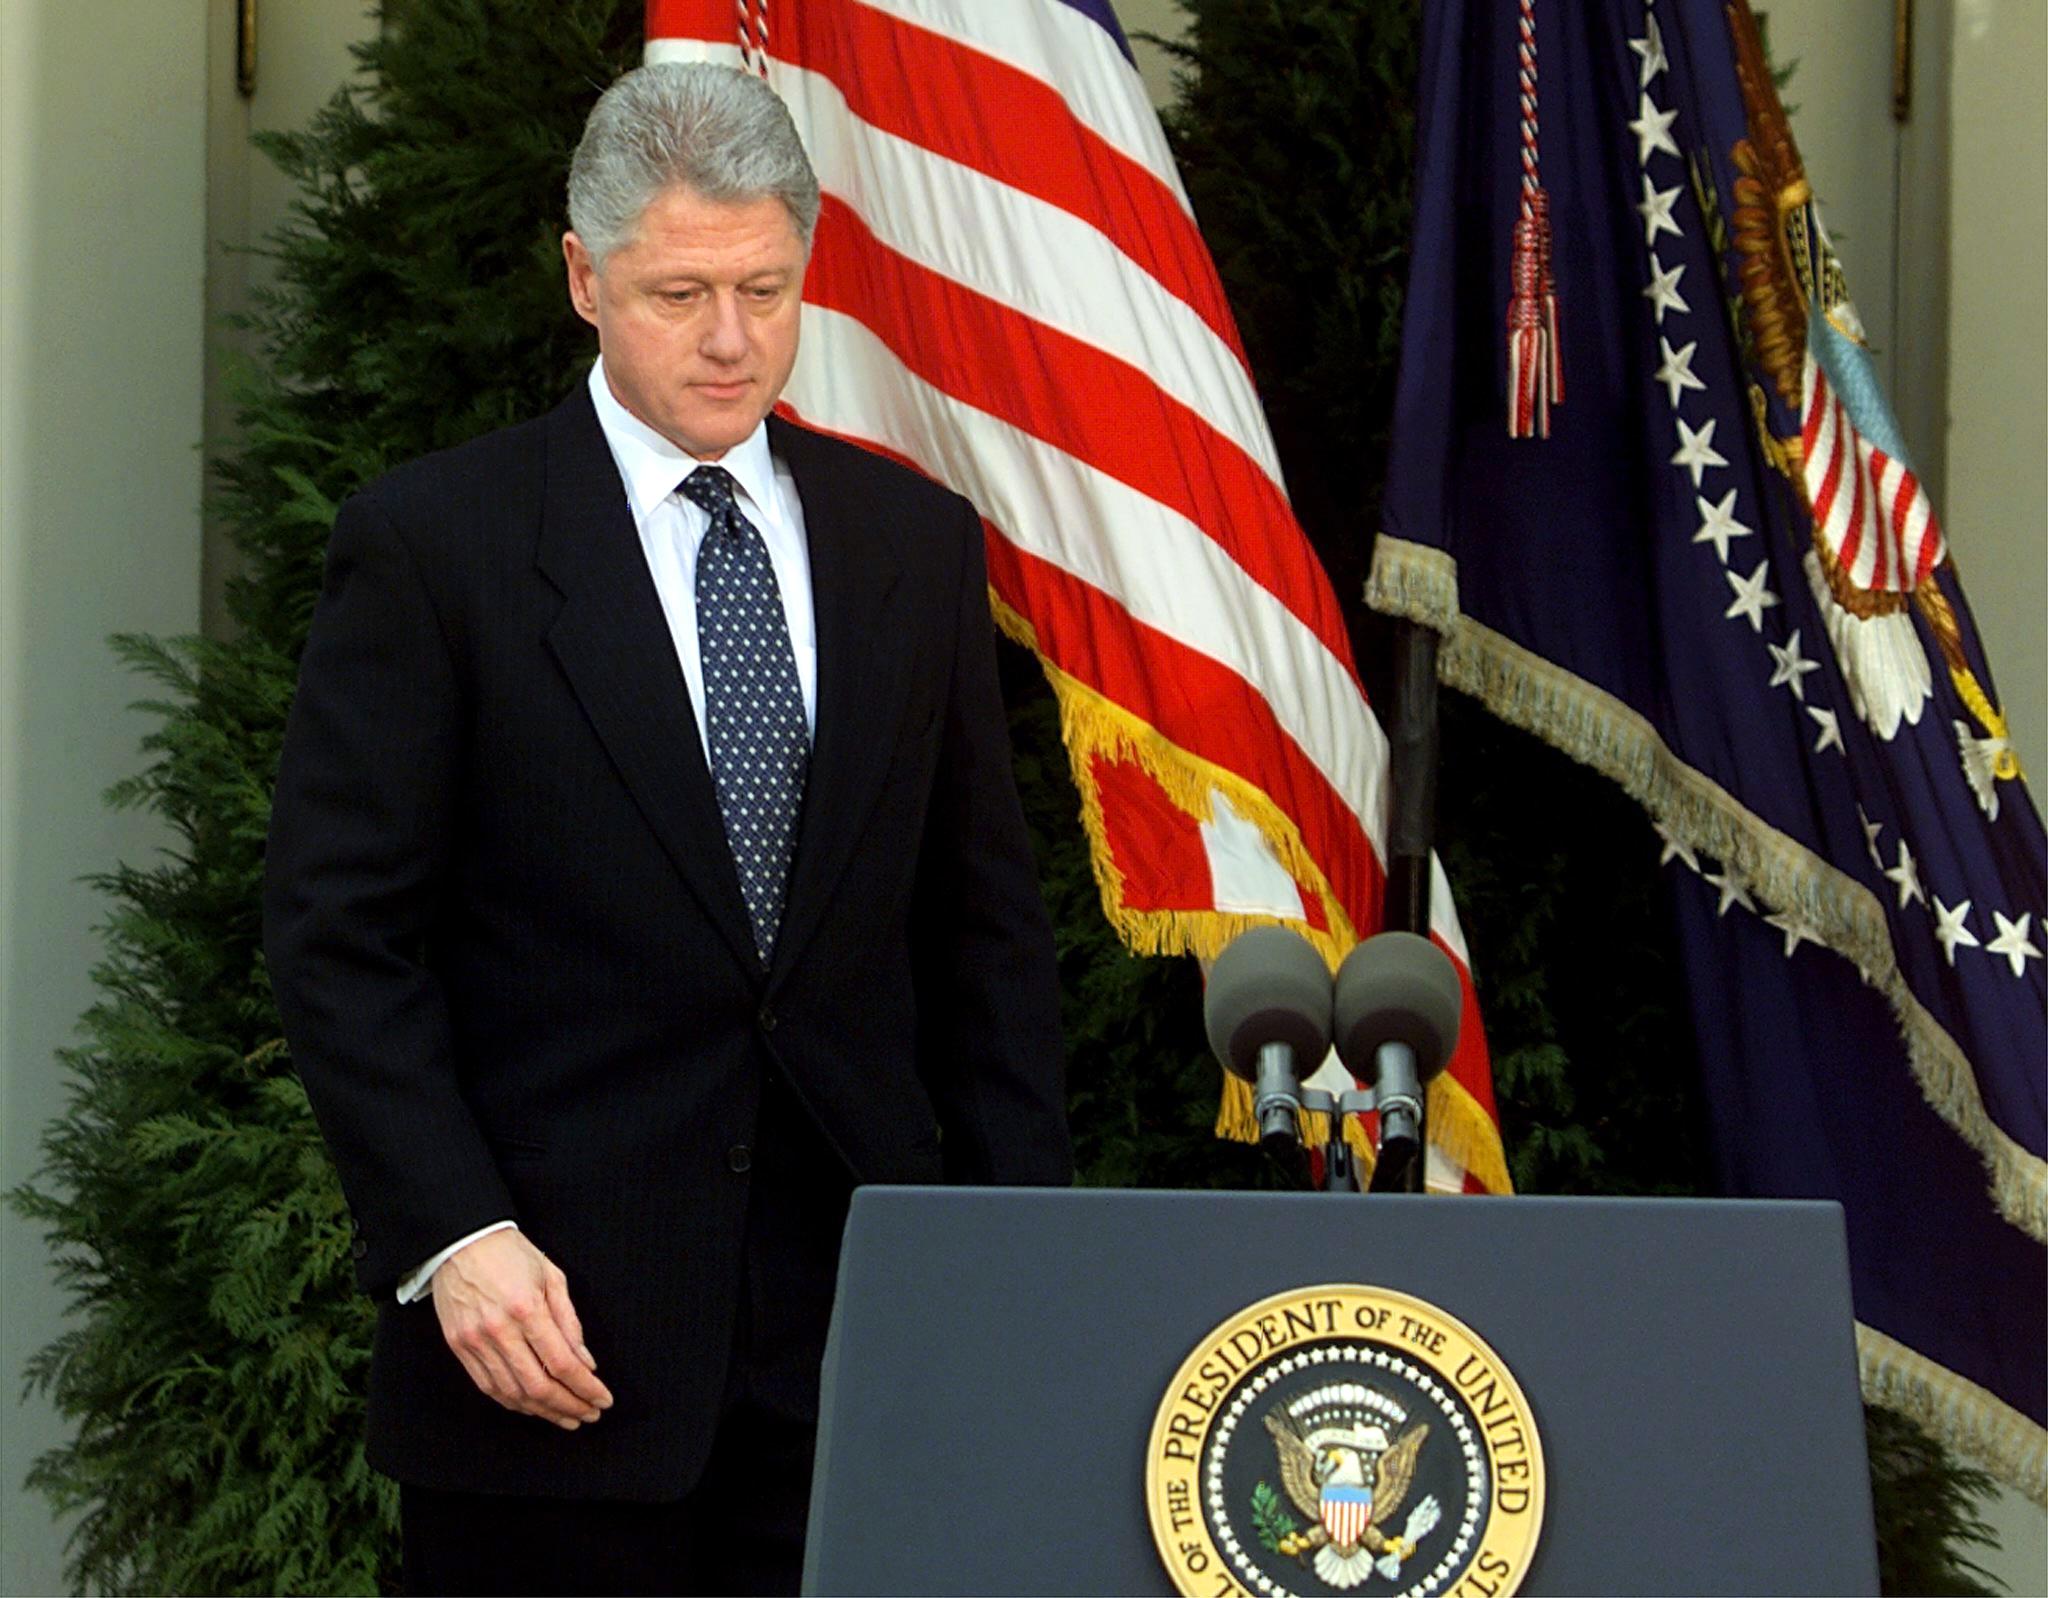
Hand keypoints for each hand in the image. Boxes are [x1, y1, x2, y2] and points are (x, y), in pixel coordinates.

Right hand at [430, 1229, 613, 1427]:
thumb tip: (585, 1362)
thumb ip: (570, 1322)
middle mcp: (499, 1329)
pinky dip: (513, 1403)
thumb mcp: (552, 1277)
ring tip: (566, 1417)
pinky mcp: (459, 1348)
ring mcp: (475, 1342)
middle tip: (589, 1414)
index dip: (586, 1388)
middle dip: (569, 1406)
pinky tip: (532, 1407)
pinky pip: (488, 1387)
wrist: (461, 1242)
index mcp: (527, 1308)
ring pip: (513, 1393)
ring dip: (543, 1412)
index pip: (562, 1363)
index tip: (602, 1399)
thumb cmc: (510, 1254)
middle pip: (539, 1386)